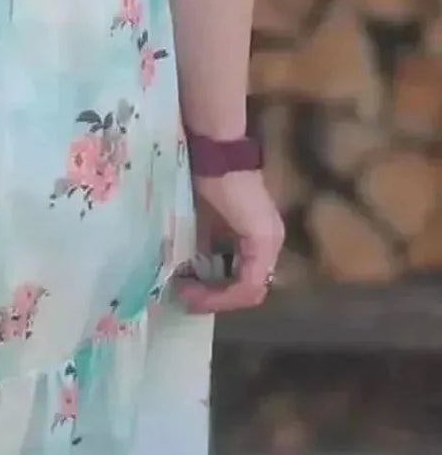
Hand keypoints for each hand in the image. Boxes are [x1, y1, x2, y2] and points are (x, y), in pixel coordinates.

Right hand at [175, 171, 284, 314]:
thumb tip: (183, 276)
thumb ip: (199, 249)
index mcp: (257, 239)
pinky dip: (223, 291)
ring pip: (249, 289)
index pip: (244, 281)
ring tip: (188, 295)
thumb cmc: (204, 180)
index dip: (215, 294)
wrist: (214, 155)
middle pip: (248, 290)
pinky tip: (198, 289)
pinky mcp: (263, 240)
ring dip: (217, 298)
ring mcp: (270, 242)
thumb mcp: (198, 224)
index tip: (184, 293)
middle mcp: (270, 244)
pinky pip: (249, 281)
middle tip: (183, 298)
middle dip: (213, 299)